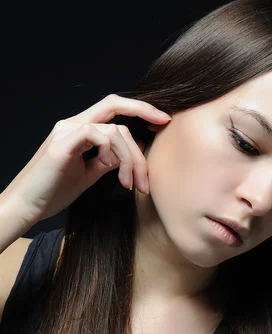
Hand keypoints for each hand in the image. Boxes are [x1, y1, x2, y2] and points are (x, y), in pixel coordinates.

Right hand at [1, 94, 171, 228]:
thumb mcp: (89, 174)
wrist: (26, 205)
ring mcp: (66, 131)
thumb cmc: (54, 192)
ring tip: (133, 184)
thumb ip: (108, 161)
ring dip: (132, 158)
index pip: (113, 108)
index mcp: (79, 129)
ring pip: (114, 129)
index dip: (139, 109)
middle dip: (143, 122)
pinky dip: (115, 156)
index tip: (162, 122)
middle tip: (158, 151)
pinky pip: (98, 135)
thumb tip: (132, 152)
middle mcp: (72, 124)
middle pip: (116, 109)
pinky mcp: (62, 143)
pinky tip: (118, 178)